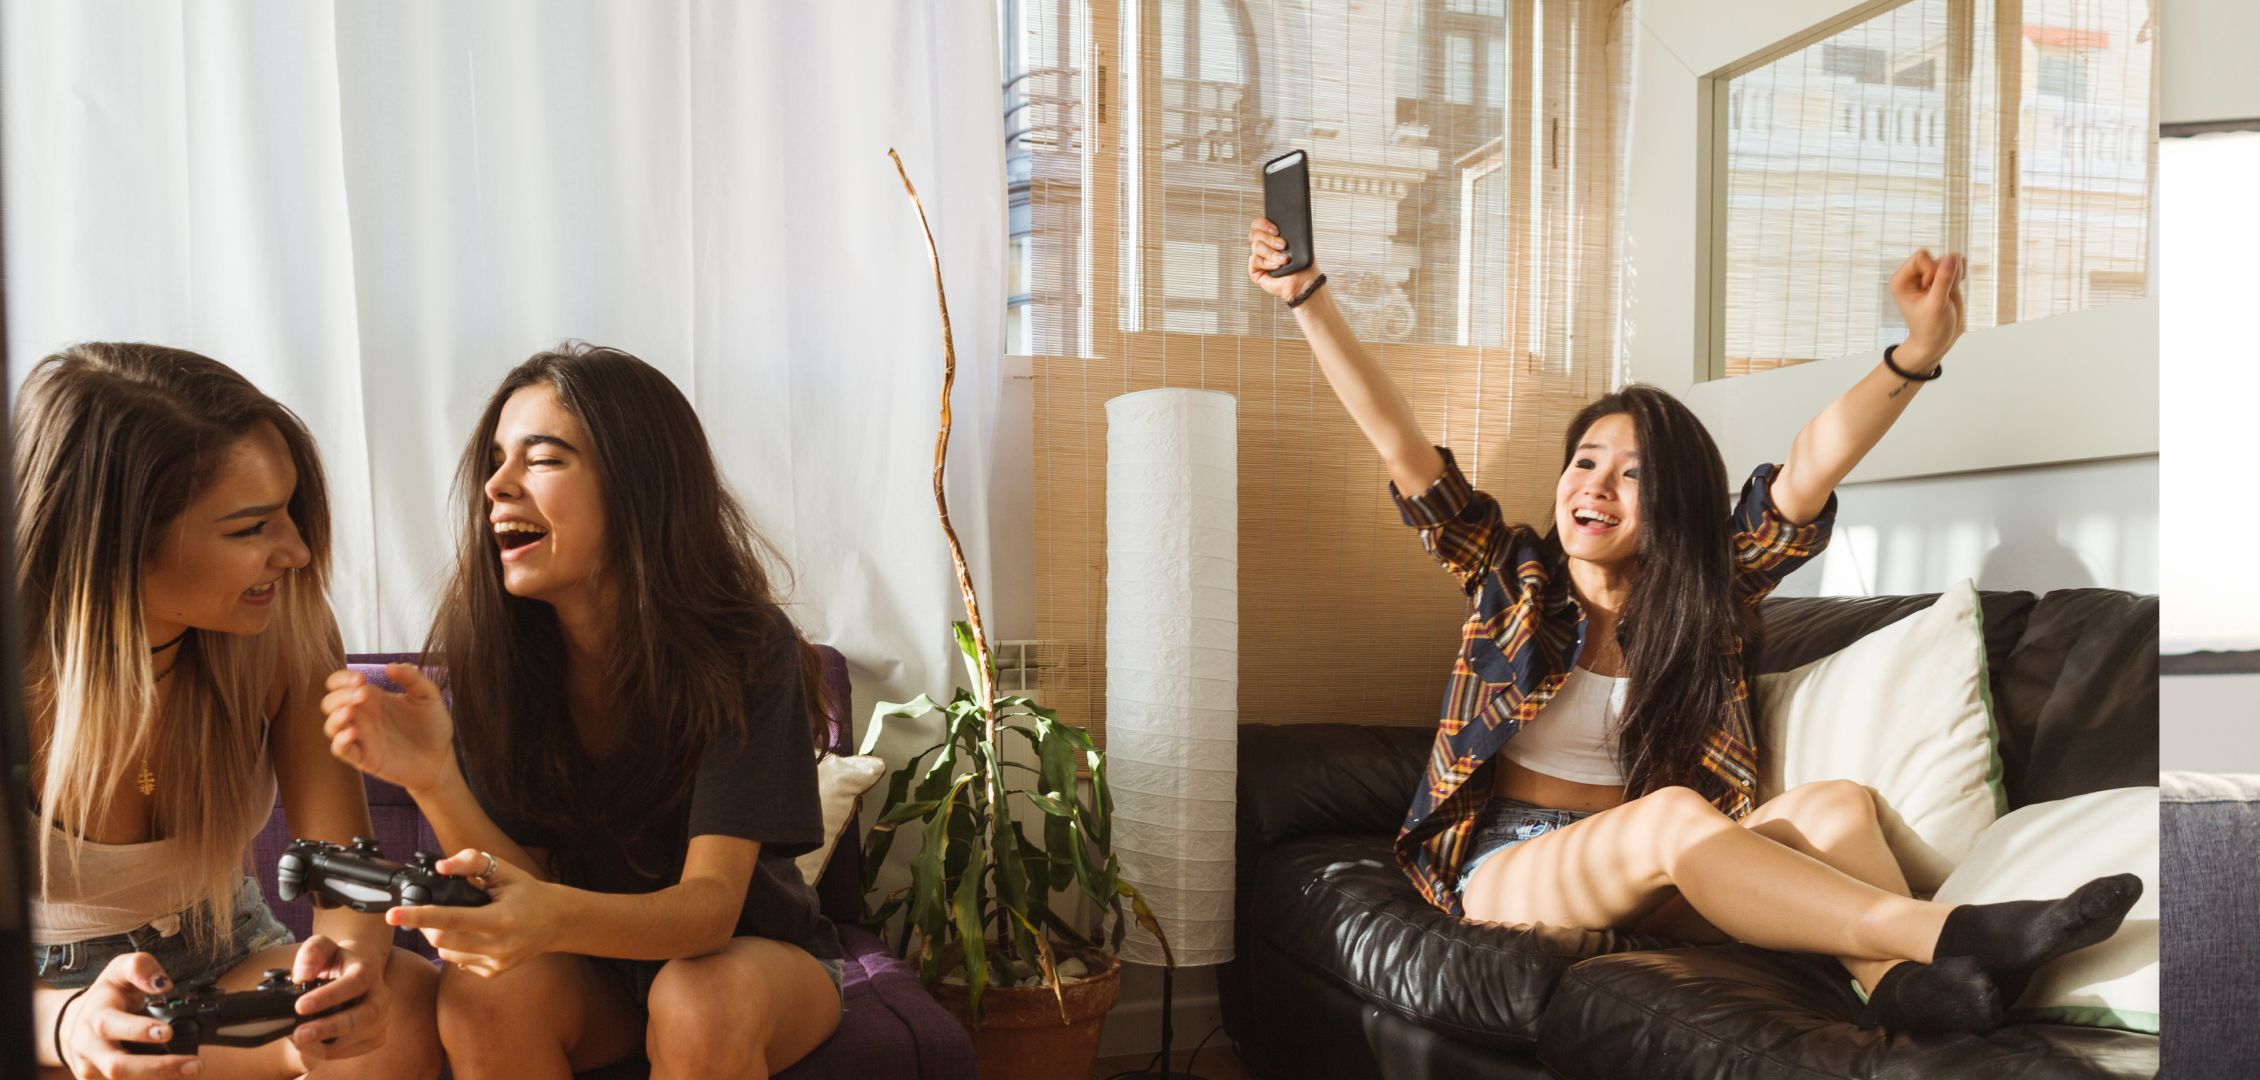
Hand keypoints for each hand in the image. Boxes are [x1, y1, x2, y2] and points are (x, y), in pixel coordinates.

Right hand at [53, 953, 193, 1077]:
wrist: (76, 1023)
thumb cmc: (106, 996)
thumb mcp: (119, 971)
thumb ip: (139, 967)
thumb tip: (161, 984)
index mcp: (94, 1016)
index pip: (110, 1025)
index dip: (138, 1031)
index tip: (167, 1031)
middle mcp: (88, 1046)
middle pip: (117, 1066)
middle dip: (157, 1068)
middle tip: (194, 1064)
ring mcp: (91, 1068)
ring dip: (159, 1079)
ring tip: (191, 1071)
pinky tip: (174, 1077)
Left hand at [285, 935, 387, 1061]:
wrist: (356, 973)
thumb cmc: (336, 962)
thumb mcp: (322, 947)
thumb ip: (311, 953)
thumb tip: (302, 976)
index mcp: (368, 970)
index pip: (354, 983)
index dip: (329, 996)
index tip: (300, 1006)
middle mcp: (381, 995)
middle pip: (364, 1015)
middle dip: (331, 1027)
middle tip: (299, 1034)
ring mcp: (382, 1018)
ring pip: (359, 1037)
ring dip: (326, 1043)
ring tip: (298, 1040)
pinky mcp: (377, 1037)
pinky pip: (354, 1050)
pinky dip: (331, 1052)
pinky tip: (311, 1046)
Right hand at [321, 664, 454, 793]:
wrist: (441, 758)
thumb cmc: (433, 725)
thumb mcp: (428, 696)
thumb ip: (412, 678)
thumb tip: (390, 666)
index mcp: (373, 698)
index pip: (341, 684)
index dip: (342, 678)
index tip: (360, 679)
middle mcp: (363, 716)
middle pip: (331, 702)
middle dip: (340, 695)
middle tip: (362, 694)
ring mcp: (361, 737)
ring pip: (331, 726)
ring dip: (336, 716)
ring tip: (351, 710)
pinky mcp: (364, 757)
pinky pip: (340, 750)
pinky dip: (340, 741)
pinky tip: (353, 733)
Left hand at [387, 850, 556, 977]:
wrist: (557, 922)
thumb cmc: (528, 893)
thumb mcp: (504, 870)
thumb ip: (472, 862)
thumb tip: (441, 866)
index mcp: (500, 919)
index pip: (450, 918)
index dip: (418, 916)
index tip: (392, 915)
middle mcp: (498, 946)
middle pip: (440, 939)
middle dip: (428, 924)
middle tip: (433, 910)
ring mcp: (496, 963)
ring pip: (446, 952)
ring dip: (442, 936)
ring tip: (461, 920)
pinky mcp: (493, 973)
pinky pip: (459, 961)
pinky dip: (458, 946)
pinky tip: (476, 935)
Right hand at [1246, 217, 1320, 301]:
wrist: (1304, 283)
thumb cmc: (1303, 264)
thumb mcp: (1299, 243)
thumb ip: (1289, 231)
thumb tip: (1284, 221)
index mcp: (1272, 236)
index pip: (1259, 224)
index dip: (1263, 223)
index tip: (1276, 230)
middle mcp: (1264, 246)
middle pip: (1255, 233)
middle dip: (1270, 239)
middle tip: (1283, 245)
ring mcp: (1259, 258)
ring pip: (1256, 246)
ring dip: (1272, 253)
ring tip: (1284, 260)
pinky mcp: (1255, 270)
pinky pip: (1255, 260)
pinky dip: (1267, 263)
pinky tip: (1277, 267)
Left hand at [1887, 248, 1965, 371]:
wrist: (1937, 342)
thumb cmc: (1930, 329)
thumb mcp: (1937, 305)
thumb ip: (1944, 280)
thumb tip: (1952, 256)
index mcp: (1901, 279)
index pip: (1921, 257)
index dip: (1931, 272)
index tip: (1929, 292)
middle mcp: (1913, 274)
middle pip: (1937, 257)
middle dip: (1945, 274)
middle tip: (1939, 295)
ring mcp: (1929, 275)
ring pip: (1950, 259)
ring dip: (1954, 276)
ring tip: (1946, 294)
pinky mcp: (1943, 277)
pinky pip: (1957, 263)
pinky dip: (1960, 274)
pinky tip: (1954, 289)